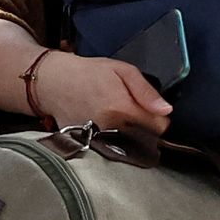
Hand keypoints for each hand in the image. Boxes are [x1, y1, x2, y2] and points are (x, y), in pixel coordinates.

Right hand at [29, 49, 170, 133]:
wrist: (53, 83)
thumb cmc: (88, 73)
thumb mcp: (122, 71)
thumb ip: (146, 91)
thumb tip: (166, 110)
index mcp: (122, 109)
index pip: (158, 127)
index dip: (159, 118)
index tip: (152, 111)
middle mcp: (111, 128)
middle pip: (145, 140)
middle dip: (146, 128)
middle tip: (134, 112)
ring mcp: (98, 140)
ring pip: (130, 146)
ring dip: (131, 136)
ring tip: (119, 118)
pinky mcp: (88, 145)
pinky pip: (112, 148)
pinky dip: (114, 140)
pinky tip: (107, 127)